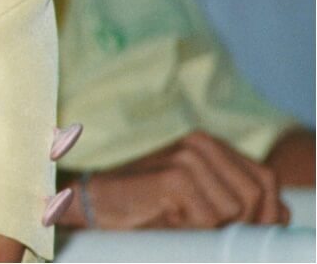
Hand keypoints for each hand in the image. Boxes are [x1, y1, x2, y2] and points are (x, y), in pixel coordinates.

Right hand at [78, 131, 285, 228]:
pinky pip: (208, 219)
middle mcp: (201, 144)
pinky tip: (166, 220)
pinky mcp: (174, 177)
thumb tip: (282, 215)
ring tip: (181, 220)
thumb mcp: (199, 200)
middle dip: (242, 223)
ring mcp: (187, 158)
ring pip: (235, 210)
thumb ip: (239, 200)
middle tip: (207, 231)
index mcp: (209, 144)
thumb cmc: (145, 205)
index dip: (266, 211)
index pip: (265, 179)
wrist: (92, 202)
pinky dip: (191, 230)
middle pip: (255, 195)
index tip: (243, 231)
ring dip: (212, 228)